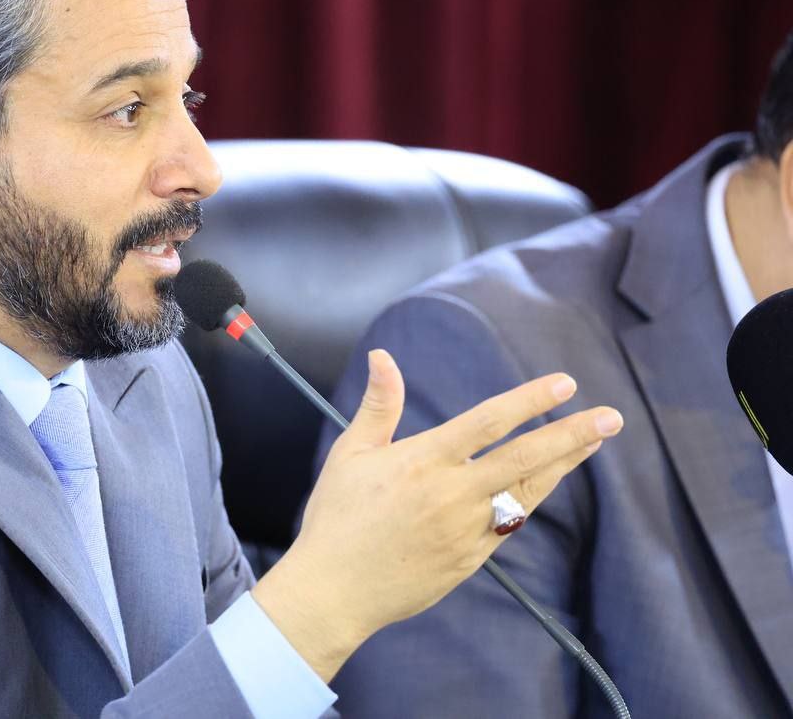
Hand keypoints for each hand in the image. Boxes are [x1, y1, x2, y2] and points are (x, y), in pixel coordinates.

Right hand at [252, 349, 621, 681]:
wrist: (334, 591)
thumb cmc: (336, 517)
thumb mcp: (350, 454)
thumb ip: (379, 404)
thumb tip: (383, 356)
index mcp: (421, 461)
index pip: (487, 422)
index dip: (528, 401)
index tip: (564, 385)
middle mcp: (451, 494)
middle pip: (524, 458)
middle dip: (571, 435)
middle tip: (611, 417)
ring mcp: (465, 530)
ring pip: (527, 491)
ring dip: (564, 464)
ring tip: (593, 442)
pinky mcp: (470, 559)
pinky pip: (510, 523)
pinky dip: (532, 498)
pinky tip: (547, 481)